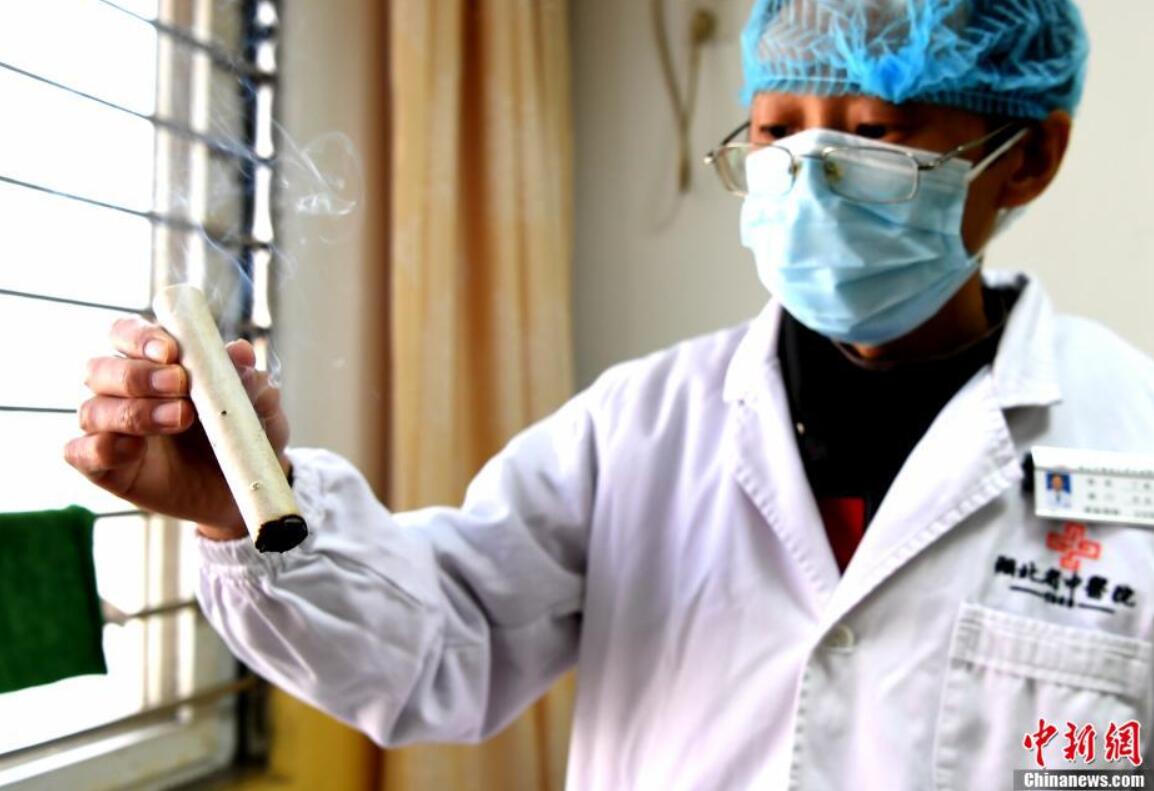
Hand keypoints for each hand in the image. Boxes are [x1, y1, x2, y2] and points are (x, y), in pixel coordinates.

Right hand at [64, 316, 291, 539]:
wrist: (243, 491)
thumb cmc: (244, 438)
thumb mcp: (259, 411)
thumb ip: (250, 383)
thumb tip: (240, 353)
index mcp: (155, 363)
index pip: (126, 334)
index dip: (140, 337)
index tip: (171, 351)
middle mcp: (124, 391)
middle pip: (101, 368)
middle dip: (139, 375)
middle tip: (180, 384)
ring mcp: (110, 429)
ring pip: (92, 409)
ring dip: (134, 411)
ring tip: (181, 418)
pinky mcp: (104, 467)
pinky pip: (81, 452)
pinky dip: (102, 447)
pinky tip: (135, 450)